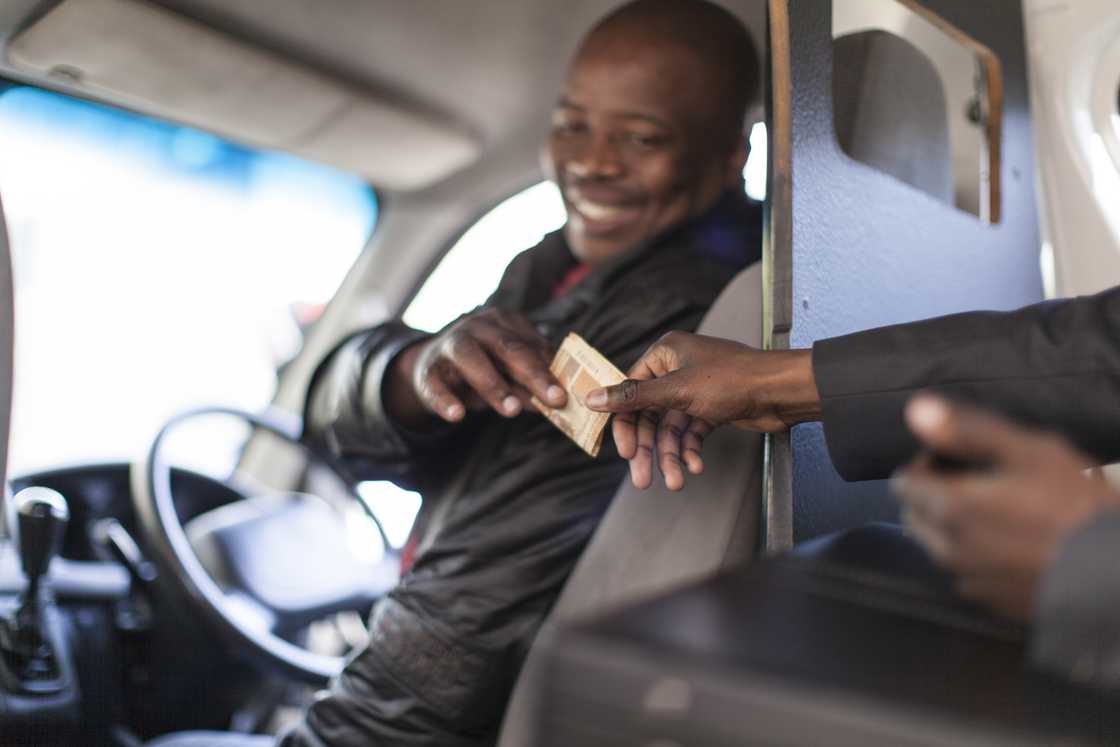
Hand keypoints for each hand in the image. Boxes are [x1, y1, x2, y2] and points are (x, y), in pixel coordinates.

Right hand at [386, 309, 565, 428]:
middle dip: (533, 374)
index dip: (549, 369)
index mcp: (503, 322)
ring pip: (471, 359)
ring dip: (493, 385)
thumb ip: (531, 379)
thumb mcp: (509, 368)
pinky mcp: (428, 370)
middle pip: (507, 348)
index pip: (530, 345)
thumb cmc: (484, 365)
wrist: (432, 367)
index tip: (567, 394)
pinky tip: (457, 416)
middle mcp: (477, 327)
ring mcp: (450, 345)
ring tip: (512, 410)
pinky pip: (435, 384)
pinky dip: (445, 400)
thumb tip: (558, 399)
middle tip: (554, 399)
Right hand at [584, 331, 819, 489]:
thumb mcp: (677, 390)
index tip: (626, 452)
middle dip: (650, 450)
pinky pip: (691, 432)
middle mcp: (677, 369)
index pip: (631, 392)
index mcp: (665, 354)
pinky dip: (691, 450)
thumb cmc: (735, 379)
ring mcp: (695, 390)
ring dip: (672, 456)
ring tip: (676, 480)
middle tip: (643, 479)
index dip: (626, 425)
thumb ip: (633, 397)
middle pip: (650, 415)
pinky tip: (695, 465)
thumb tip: (592, 397)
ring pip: (672, 429)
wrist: (782, 391)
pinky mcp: (711, 408)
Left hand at [892, 394, 1119, 620]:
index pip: (903, 484)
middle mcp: (948, 549)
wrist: (1117, 575)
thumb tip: (916, 410)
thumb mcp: (1029, 452)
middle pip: (914, 515)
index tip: (955, 459)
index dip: (925, 464)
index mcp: (950, 508)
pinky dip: (974, 555)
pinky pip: (965, 572)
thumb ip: (967, 431)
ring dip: (950, 526)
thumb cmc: (1076, 506)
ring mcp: (968, 581)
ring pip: (936, 546)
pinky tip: (1012, 546)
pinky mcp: (991, 604)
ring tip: (997, 513)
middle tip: (977, 484)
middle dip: (932, 495)